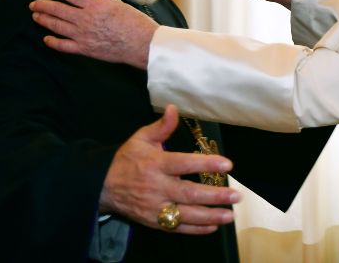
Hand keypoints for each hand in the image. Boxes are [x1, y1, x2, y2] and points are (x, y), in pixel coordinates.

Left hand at [29, 0, 156, 68]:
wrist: (141, 44)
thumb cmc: (134, 23)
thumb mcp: (120, 5)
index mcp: (94, 5)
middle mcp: (85, 18)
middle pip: (57, 9)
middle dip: (43, 5)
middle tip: (34, 4)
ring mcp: (83, 34)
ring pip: (56, 26)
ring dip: (44, 20)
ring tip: (36, 17)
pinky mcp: (85, 48)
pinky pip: (63, 45)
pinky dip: (53, 42)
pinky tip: (47, 38)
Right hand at [99, 105, 239, 234]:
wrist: (102, 187)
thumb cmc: (126, 160)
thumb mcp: (141, 138)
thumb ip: (161, 126)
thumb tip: (174, 108)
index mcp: (156, 164)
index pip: (184, 163)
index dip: (206, 163)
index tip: (227, 164)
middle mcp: (157, 187)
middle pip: (189, 193)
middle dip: (215, 196)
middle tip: (236, 195)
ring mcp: (155, 207)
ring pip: (186, 214)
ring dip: (211, 216)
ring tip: (230, 215)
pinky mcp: (154, 222)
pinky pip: (178, 228)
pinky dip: (196, 229)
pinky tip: (213, 226)